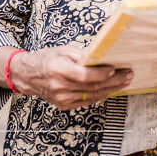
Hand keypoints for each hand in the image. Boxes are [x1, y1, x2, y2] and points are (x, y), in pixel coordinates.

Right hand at [7, 45, 133, 110]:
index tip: (116, 68)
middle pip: (92, 87)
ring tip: (125, 81)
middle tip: (129, 75)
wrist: (27, 76)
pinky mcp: (64, 105)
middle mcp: (59, 87)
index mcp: (58, 70)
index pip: (84, 75)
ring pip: (92, 96)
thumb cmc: (46, 59)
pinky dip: (101, 94)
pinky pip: (87, 101)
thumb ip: (81, 54)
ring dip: (111, 89)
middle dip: (114, 81)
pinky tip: (111, 88)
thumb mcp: (62, 50)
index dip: (102, 74)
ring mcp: (62, 98)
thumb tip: (101, 56)